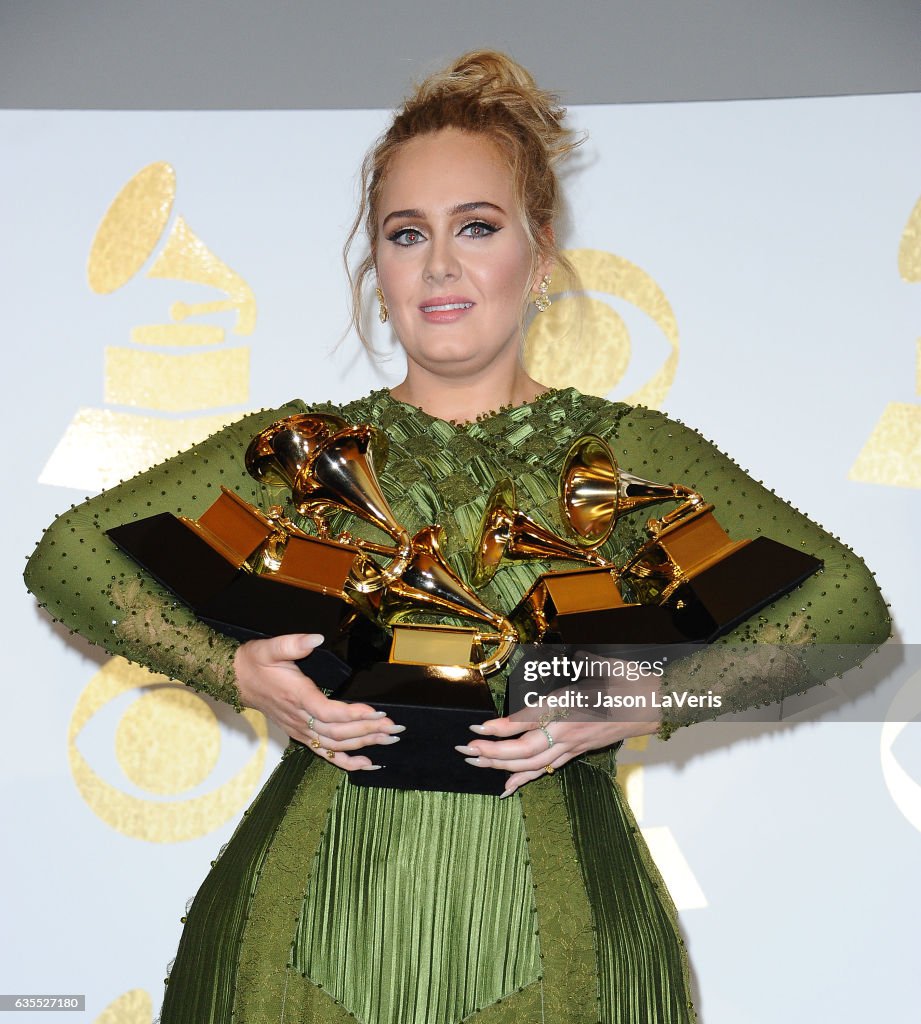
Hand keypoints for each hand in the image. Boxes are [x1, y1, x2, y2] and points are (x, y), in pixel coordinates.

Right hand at [234, 633, 403, 771]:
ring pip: (336, 745)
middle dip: (369, 731)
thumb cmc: (256, 663)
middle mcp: (300, 718)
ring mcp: (301, 730)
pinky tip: (368, 763)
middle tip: (394, 727)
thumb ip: (293, 643)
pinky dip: (348, 762)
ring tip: (389, 739)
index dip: (353, 715)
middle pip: (338, 732)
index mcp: (297, 697)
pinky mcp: (302, 735)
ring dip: (365, 744)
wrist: (238, 680)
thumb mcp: (270, 648)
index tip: (377, 712)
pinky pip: (326, 754)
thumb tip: (315, 638)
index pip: (328, 712)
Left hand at [455, 667, 660, 796]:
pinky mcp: (577, 751)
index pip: (527, 721)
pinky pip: (546, 769)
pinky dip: (524, 778)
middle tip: (465, 750)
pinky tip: (506, 787)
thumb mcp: (596, 665)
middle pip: (524, 750)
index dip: (500, 727)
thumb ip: (571, 664)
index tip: (477, 726)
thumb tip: (555, 658)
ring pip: (532, 763)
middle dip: (492, 753)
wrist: (654, 703)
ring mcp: (573, 745)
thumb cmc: (626, 680)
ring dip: (501, 765)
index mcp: (569, 705)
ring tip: (475, 762)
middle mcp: (568, 730)